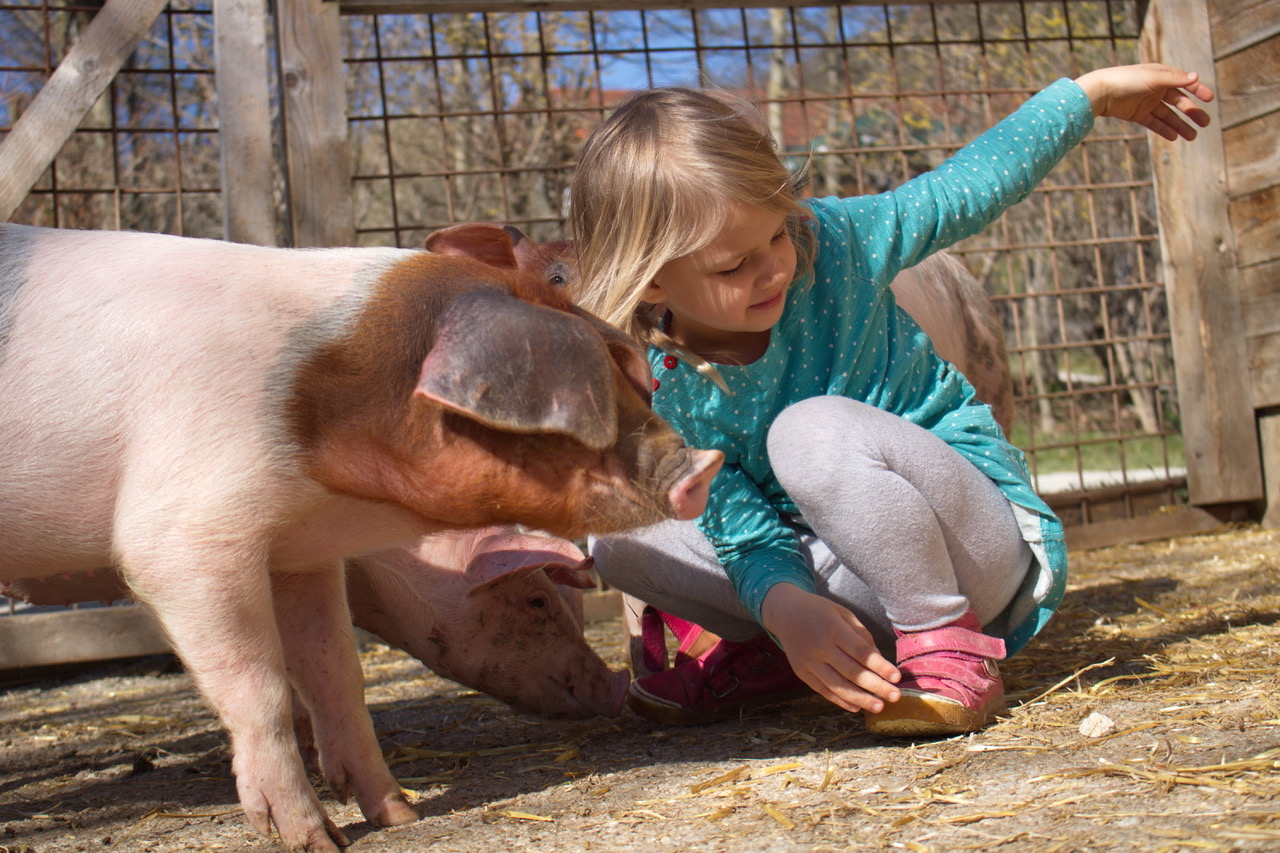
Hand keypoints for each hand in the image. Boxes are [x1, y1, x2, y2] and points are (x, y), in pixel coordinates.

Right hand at [760, 583, 900, 713]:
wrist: (785, 613)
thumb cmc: (819, 611)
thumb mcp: (843, 613)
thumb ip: (862, 634)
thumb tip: (878, 658)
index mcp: (833, 629)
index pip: (860, 652)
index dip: (880, 666)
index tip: (897, 677)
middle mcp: (820, 648)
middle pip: (852, 672)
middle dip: (876, 686)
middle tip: (895, 696)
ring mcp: (809, 662)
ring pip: (838, 686)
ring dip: (861, 699)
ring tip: (879, 706)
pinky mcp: (802, 673)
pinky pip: (823, 691)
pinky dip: (840, 701)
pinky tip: (857, 707)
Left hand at [1074, 63, 1212, 141]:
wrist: (1099, 93)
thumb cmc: (1126, 80)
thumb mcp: (1153, 78)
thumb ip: (1174, 79)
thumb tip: (1196, 76)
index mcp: (1161, 75)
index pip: (1184, 83)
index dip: (1198, 90)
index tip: (1210, 99)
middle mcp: (1156, 88)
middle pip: (1179, 102)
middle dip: (1192, 112)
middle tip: (1205, 123)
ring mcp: (1147, 102)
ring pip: (1168, 115)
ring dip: (1180, 125)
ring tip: (1192, 136)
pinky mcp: (1137, 114)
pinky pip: (1154, 123)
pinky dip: (1164, 130)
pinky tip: (1174, 137)